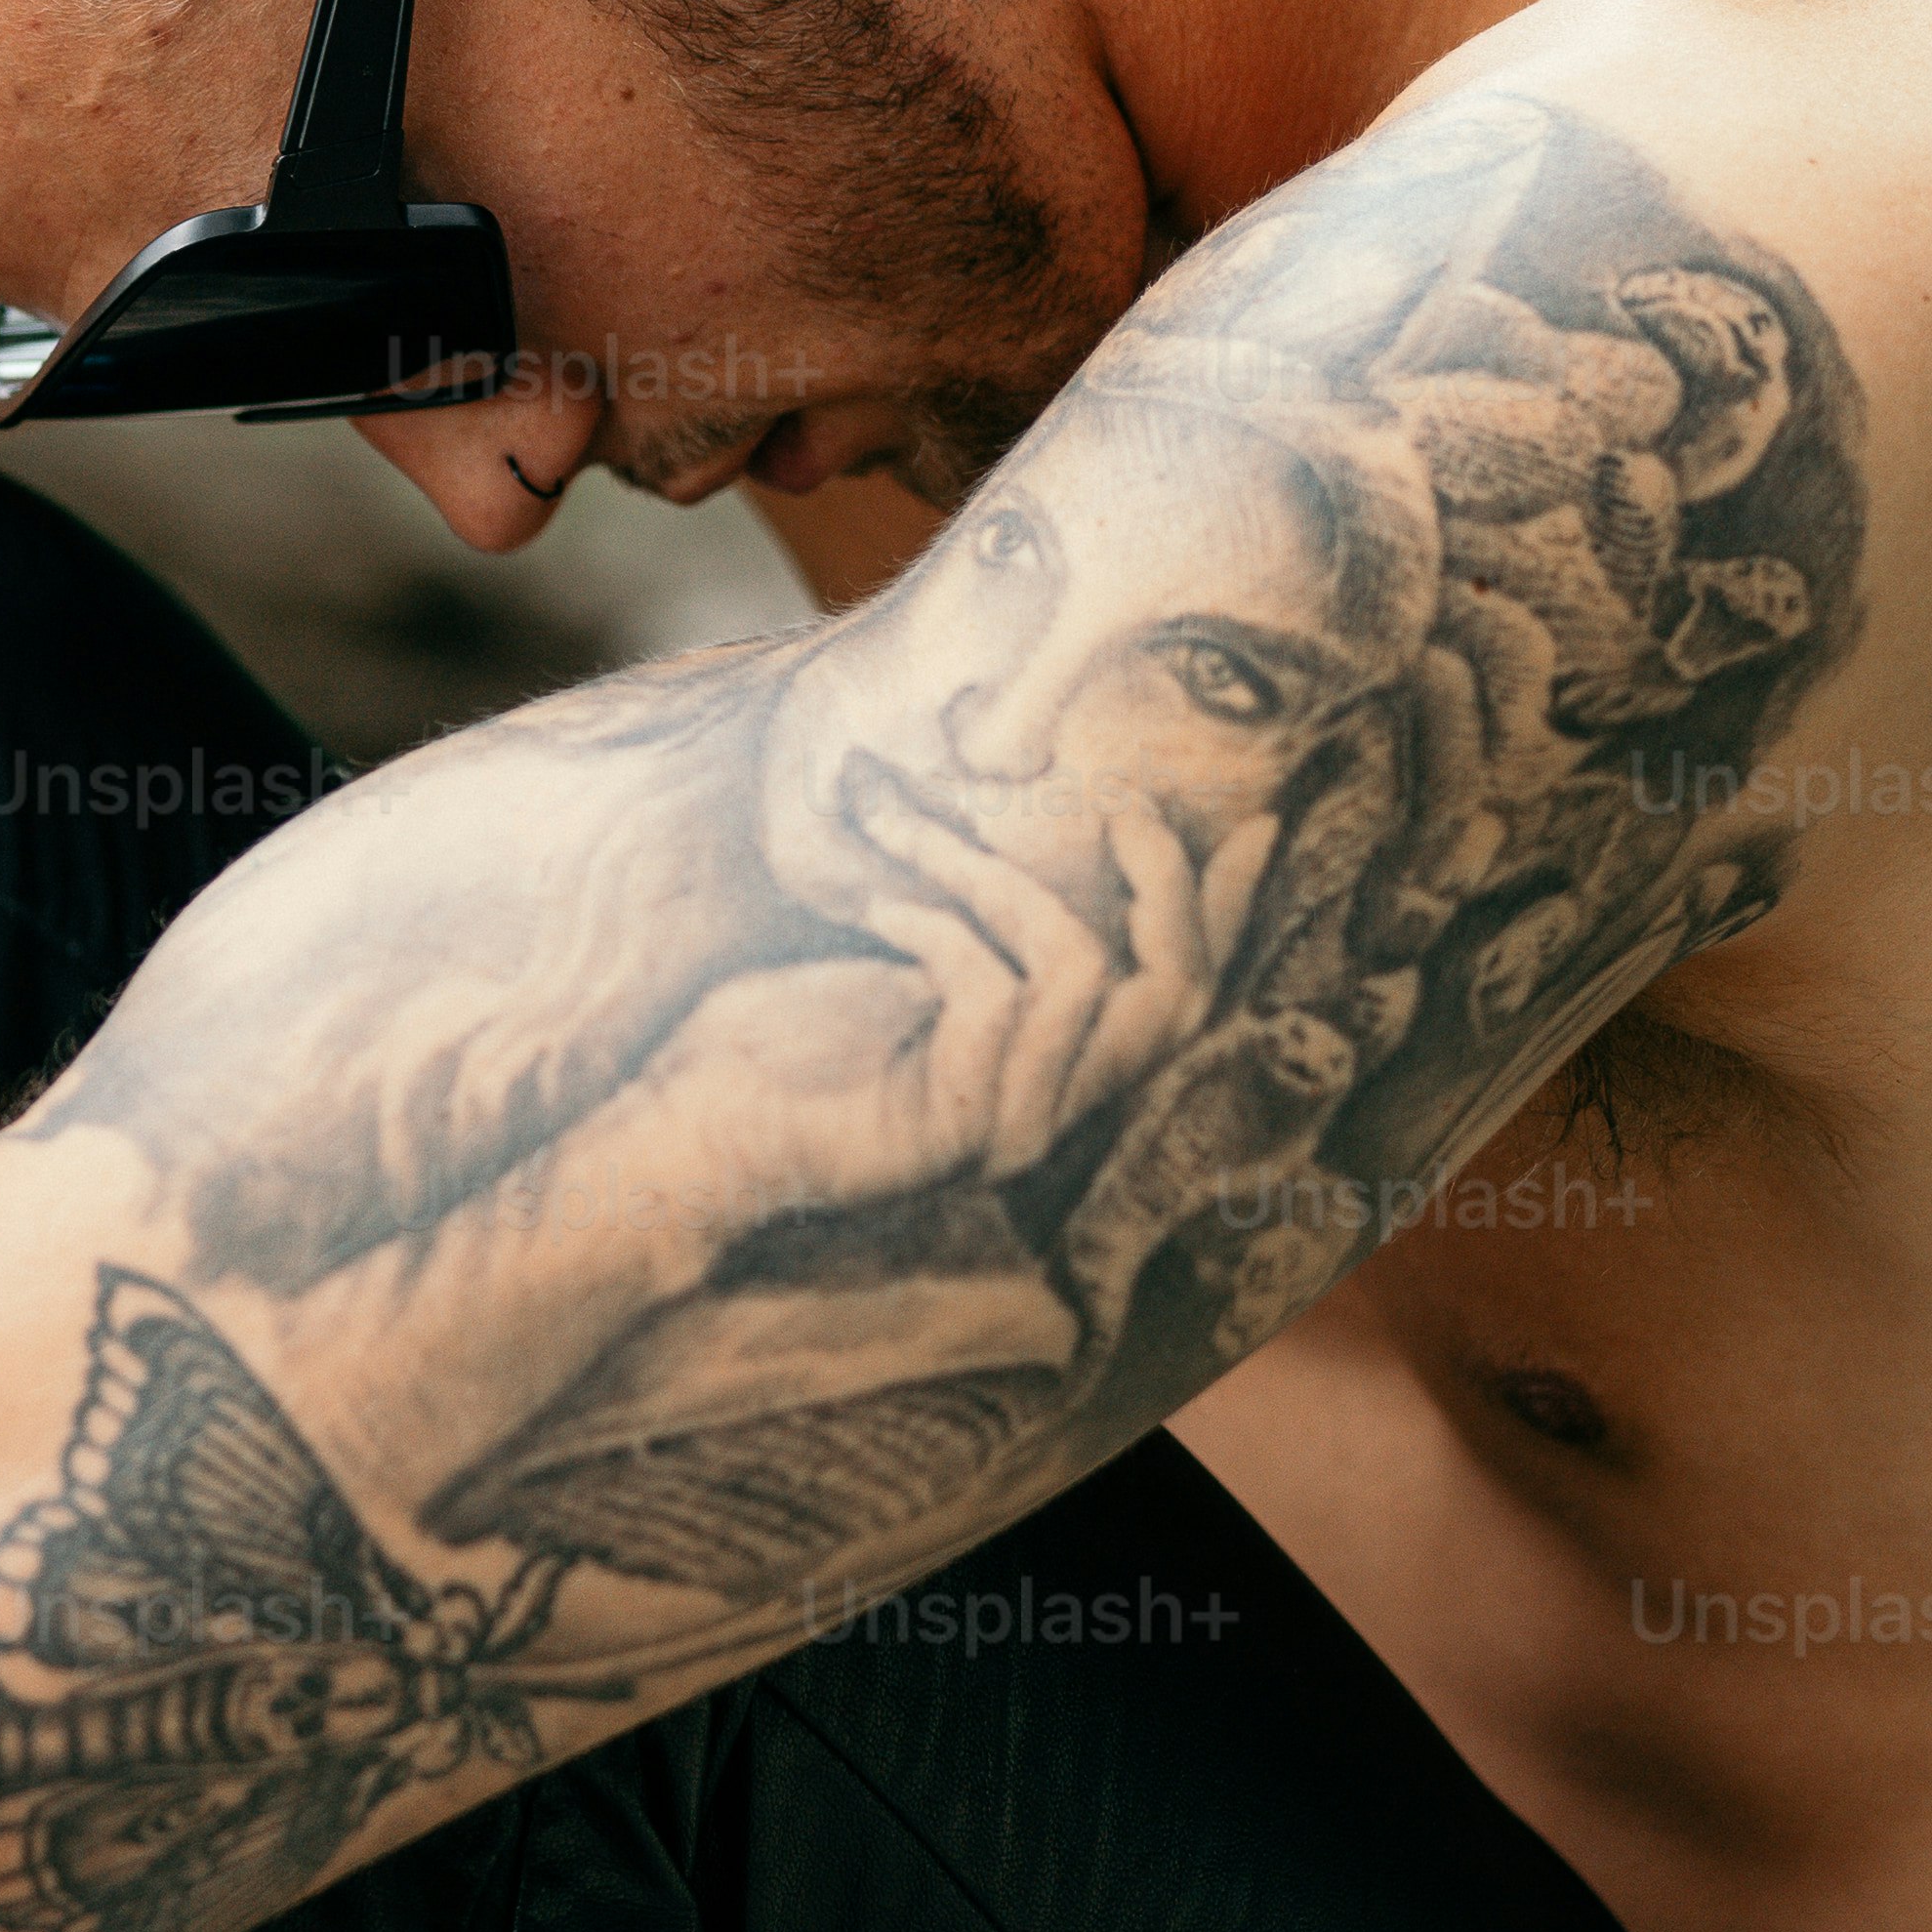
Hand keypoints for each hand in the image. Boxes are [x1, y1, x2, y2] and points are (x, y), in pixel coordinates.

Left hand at [675, 787, 1285, 1217]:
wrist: (678, 1126)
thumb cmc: (770, 1040)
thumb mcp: (901, 953)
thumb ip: (989, 917)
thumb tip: (1043, 808)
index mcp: (1045, 1075)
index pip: (1176, 998)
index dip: (1224, 914)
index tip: (1252, 823)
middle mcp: (1048, 1114)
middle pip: (1175, 999)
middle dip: (1166, 889)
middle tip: (1126, 803)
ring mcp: (1008, 1127)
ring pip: (1076, 968)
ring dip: (993, 870)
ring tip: (903, 817)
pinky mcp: (960, 1123)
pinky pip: (991, 987)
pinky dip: (934, 920)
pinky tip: (870, 897)